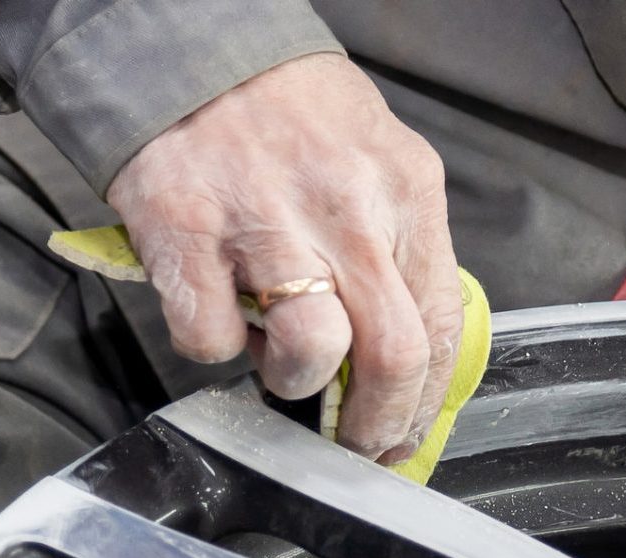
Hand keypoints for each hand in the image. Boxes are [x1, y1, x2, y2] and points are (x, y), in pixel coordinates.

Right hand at [107, 53, 458, 461]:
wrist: (195, 47)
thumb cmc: (292, 115)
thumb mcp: (378, 164)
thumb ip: (400, 250)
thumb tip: (407, 359)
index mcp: (407, 192)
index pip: (439, 326)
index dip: (424, 402)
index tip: (405, 433)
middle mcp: (347, 207)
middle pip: (392, 356)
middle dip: (376, 424)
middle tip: (355, 443)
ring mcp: (266, 220)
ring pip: (311, 354)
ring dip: (295, 385)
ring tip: (281, 366)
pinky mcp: (187, 232)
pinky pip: (212, 339)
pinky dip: (216, 350)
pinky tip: (221, 316)